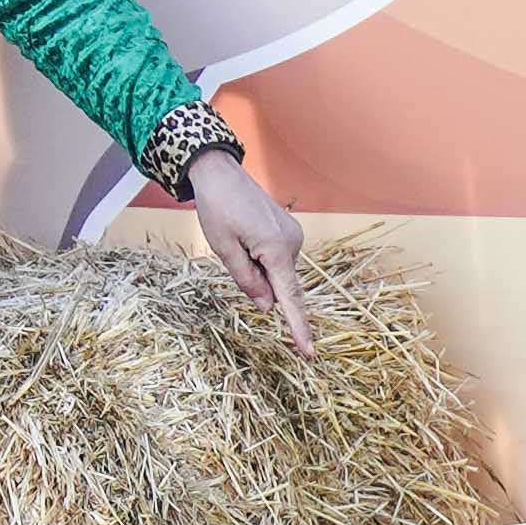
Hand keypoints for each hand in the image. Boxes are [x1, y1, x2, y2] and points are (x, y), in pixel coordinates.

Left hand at [184, 148, 316, 353]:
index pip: (289, 297)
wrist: (220, 172)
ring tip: (236, 239)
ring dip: (258, 268)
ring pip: (277, 272)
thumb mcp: (224, 248)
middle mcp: (292, 243)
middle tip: (233, 250)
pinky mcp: (289, 231)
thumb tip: (267, 307)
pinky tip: (246, 237)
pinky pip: (277, 258)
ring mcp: (294, 235)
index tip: (308, 352)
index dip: (297, 326)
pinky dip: (262, 259)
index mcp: (276, 249)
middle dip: (258, 281)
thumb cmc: (217, 208)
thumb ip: (246, 280)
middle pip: (279, 284)